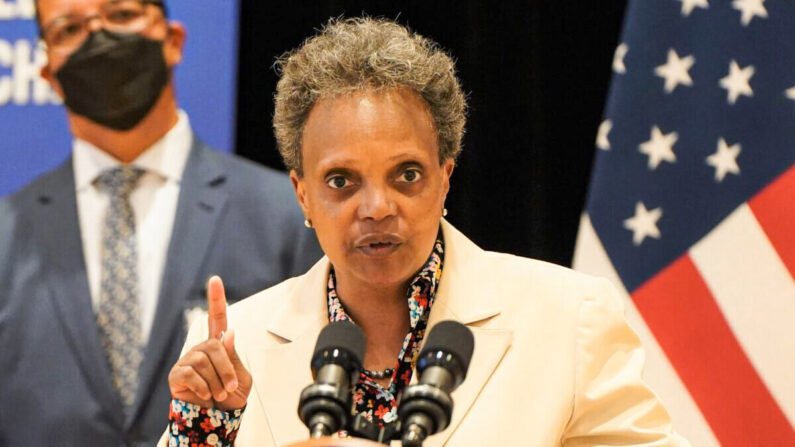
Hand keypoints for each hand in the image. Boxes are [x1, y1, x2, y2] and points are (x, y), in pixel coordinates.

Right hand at [168, 276, 251, 410]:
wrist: (218, 420)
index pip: (218, 318)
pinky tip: (205, 395)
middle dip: (227, 370)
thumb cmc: (230, 397)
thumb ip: (234, 357)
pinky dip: (203, 388)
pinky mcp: (177, 375)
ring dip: (217, 382)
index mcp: (219, 345)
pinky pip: (192, 374)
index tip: (215, 279)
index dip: (216, 299)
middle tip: (229, 388)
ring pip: (204, 362)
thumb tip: (227, 333)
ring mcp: (187, 360)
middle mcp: (201, 349)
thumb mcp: (241, 377)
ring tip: (218, 394)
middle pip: (215, 347)